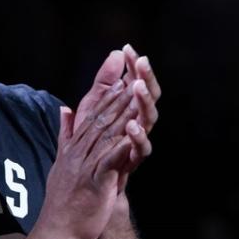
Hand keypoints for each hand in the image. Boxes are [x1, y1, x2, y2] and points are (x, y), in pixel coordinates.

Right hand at [32, 83, 134, 238]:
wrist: (56, 235)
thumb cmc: (63, 203)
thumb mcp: (62, 163)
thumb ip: (65, 134)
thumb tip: (65, 109)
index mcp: (73, 148)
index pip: (91, 114)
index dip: (106, 92)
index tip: (119, 74)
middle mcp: (77, 152)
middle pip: (99, 118)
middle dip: (117, 95)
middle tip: (132, 72)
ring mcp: (84, 167)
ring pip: (105, 135)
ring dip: (122, 113)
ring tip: (136, 93)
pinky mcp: (94, 183)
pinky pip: (109, 161)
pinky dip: (121, 146)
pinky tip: (134, 132)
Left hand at [73, 45, 160, 191]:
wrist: (90, 190)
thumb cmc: (93, 147)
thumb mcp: (93, 110)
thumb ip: (103, 84)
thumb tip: (115, 54)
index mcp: (127, 110)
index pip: (134, 82)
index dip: (132, 66)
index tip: (127, 48)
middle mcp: (136, 124)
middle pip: (147, 97)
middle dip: (145, 78)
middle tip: (142, 61)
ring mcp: (136, 143)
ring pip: (148, 119)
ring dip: (144, 102)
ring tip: (138, 87)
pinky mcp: (132, 163)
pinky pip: (140, 149)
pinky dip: (138, 137)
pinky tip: (132, 125)